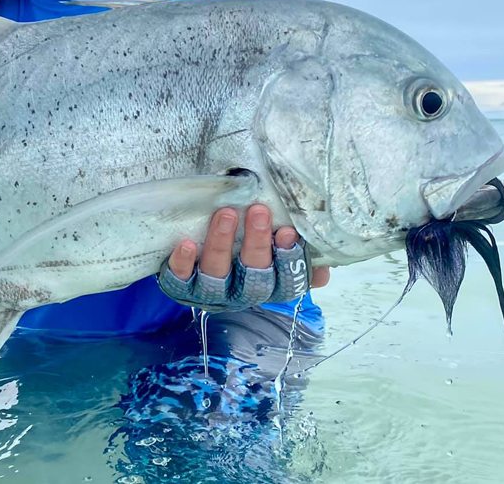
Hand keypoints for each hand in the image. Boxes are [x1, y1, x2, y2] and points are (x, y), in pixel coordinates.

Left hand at [158, 204, 329, 311]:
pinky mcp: (182, 284)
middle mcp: (241, 292)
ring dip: (222, 243)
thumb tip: (323, 271)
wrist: (197, 246)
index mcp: (269, 284)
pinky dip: (183, 263)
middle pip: (253, 276)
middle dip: (257, 244)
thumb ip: (300, 255)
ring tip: (226, 214)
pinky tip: (186, 244)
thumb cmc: (246, 241)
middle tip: (259, 211)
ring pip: (217, 274)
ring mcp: (210, 290)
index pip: (286, 280)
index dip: (288, 258)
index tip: (288, 231)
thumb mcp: (276, 246)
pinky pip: (180, 279)